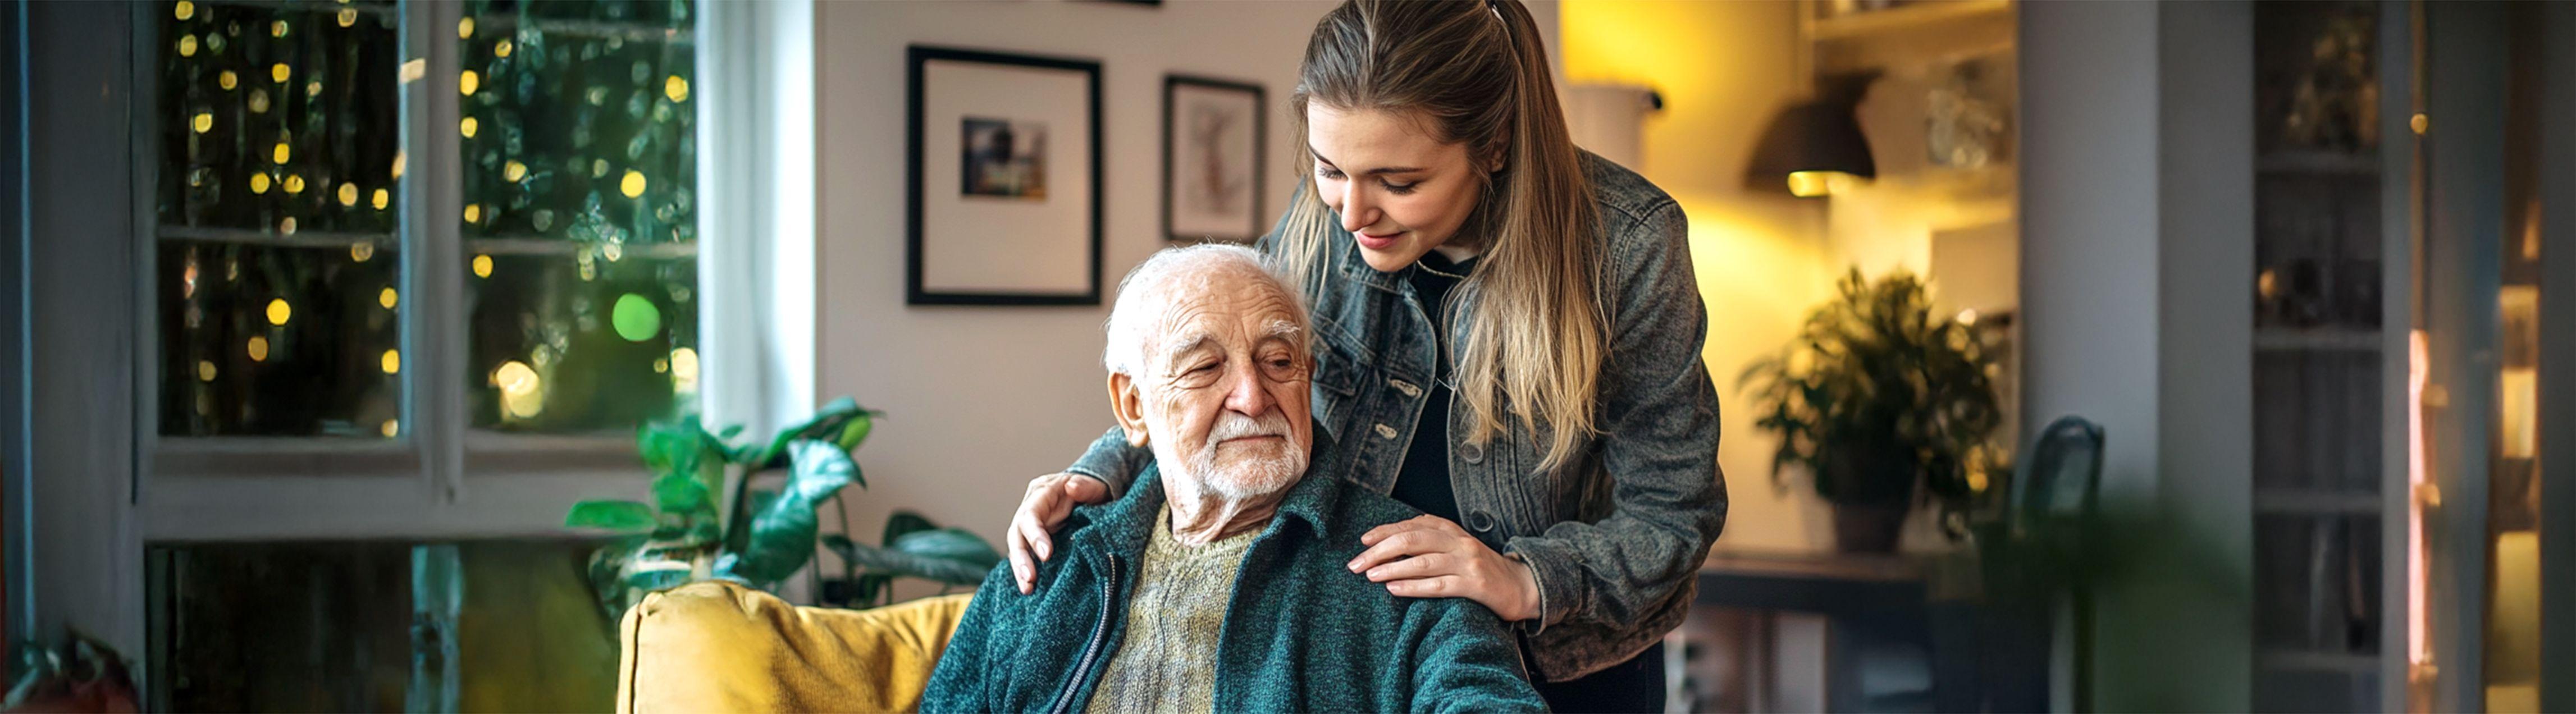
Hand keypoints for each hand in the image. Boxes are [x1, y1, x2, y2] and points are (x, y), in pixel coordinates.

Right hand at [1006, 472, 1111, 593]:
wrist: (1092, 496)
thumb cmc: (1092, 490)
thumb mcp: (1094, 486)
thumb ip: (1085, 486)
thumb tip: (1072, 486)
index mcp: (1042, 492)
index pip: (1031, 514)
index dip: (1035, 535)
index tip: (1046, 555)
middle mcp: (1031, 509)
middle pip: (1017, 534)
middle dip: (1022, 558)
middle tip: (1030, 579)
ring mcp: (1031, 526)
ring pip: (1018, 548)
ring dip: (1020, 570)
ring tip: (1028, 589)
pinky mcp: (1035, 541)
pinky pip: (1027, 557)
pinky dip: (1027, 572)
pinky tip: (1030, 589)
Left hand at [1348, 515, 1541, 621]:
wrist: (1522, 587)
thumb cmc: (1481, 569)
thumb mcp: (1457, 548)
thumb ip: (1431, 540)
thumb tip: (1391, 540)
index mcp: (1452, 531)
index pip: (1412, 526)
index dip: (1384, 532)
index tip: (1363, 541)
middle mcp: (1459, 543)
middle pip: (1412, 539)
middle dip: (1380, 550)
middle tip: (1356, 564)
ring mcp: (1468, 563)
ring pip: (1423, 562)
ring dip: (1392, 568)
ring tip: (1370, 575)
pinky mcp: (1475, 586)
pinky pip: (1440, 585)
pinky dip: (1414, 587)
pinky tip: (1394, 589)